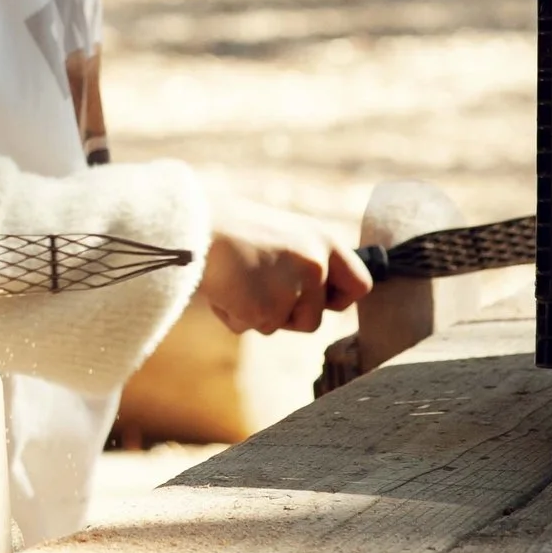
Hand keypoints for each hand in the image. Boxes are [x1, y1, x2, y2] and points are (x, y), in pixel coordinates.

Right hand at [200, 201, 370, 334]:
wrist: (191, 225)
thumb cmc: (231, 226)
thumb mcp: (282, 233)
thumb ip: (304, 259)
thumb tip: (316, 292)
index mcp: (323, 241)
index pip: (360, 285)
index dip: (338, 299)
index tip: (320, 301)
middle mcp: (315, 265)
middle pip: (314, 318)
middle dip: (287, 314)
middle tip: (257, 287)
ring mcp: (291, 290)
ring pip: (279, 325)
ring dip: (258, 314)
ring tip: (236, 281)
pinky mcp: (264, 310)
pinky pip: (250, 326)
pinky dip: (233, 315)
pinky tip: (222, 288)